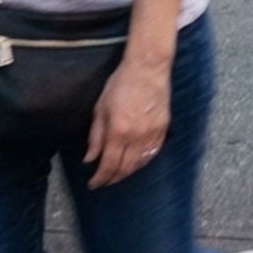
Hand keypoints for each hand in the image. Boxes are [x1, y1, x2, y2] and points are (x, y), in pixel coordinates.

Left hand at [85, 56, 170, 188]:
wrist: (148, 67)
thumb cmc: (121, 84)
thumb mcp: (101, 108)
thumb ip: (95, 136)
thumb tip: (89, 159)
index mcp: (118, 131)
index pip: (108, 165)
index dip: (100, 179)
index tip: (93, 184)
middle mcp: (136, 136)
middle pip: (125, 168)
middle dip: (112, 178)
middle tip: (104, 181)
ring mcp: (152, 132)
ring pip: (140, 163)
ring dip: (128, 172)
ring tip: (118, 173)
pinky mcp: (163, 127)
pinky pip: (154, 152)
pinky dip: (144, 161)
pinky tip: (136, 162)